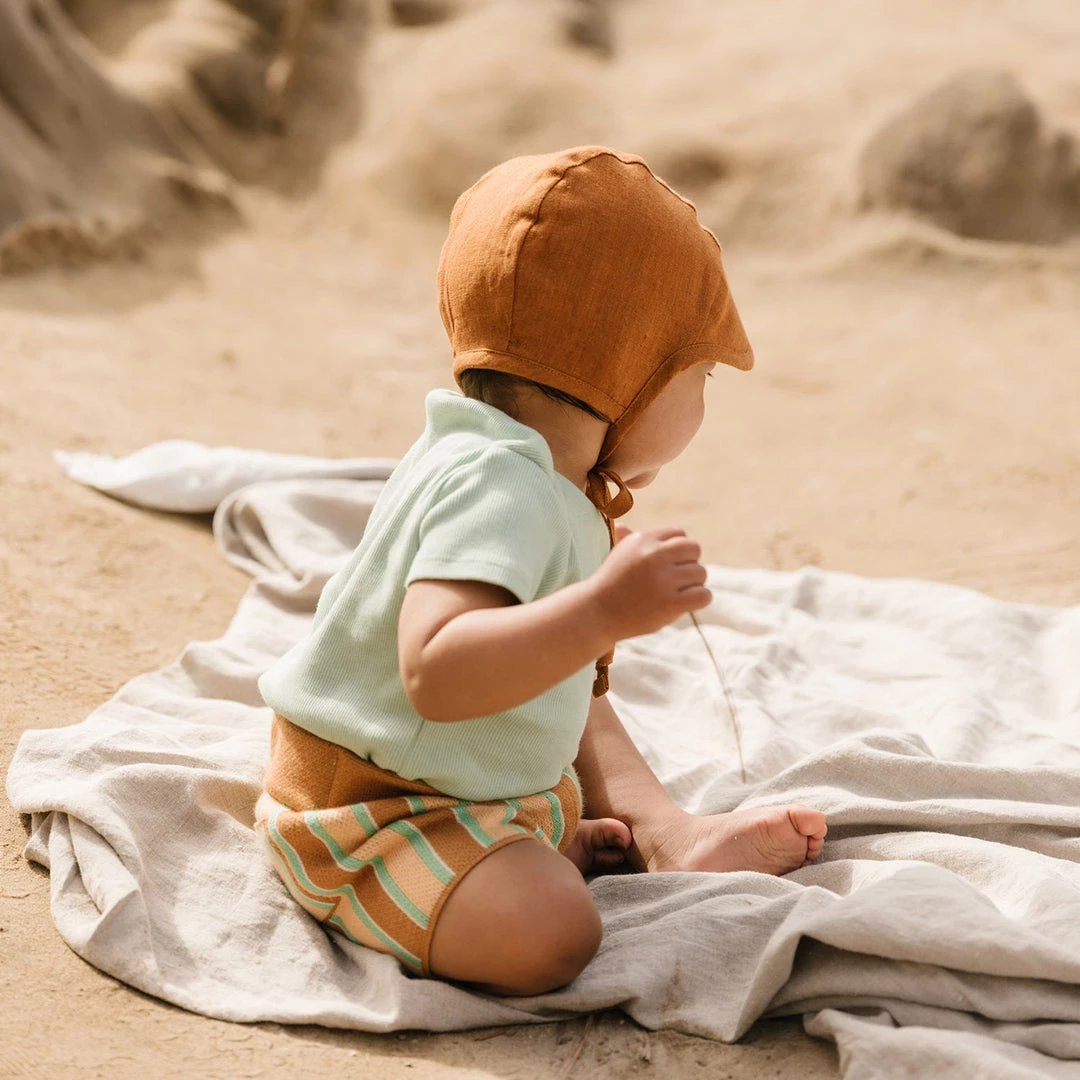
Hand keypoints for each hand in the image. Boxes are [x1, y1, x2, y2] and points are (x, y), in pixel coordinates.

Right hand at [588, 525, 710, 641]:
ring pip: (700, 573)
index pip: (680, 534)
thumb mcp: (617, 555)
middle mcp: (654, 555)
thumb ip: (626, 539)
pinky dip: (699, 599)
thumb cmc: (610, 584)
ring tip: (675, 593)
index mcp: (643, 539)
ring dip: (693, 584)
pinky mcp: (670, 603)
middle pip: (694, 549)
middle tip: (676, 579)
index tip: (668, 564)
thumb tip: (622, 526)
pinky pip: (703, 595)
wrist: (596, 612)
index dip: (677, 550)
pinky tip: (685, 604)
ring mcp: (663, 579)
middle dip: (689, 563)